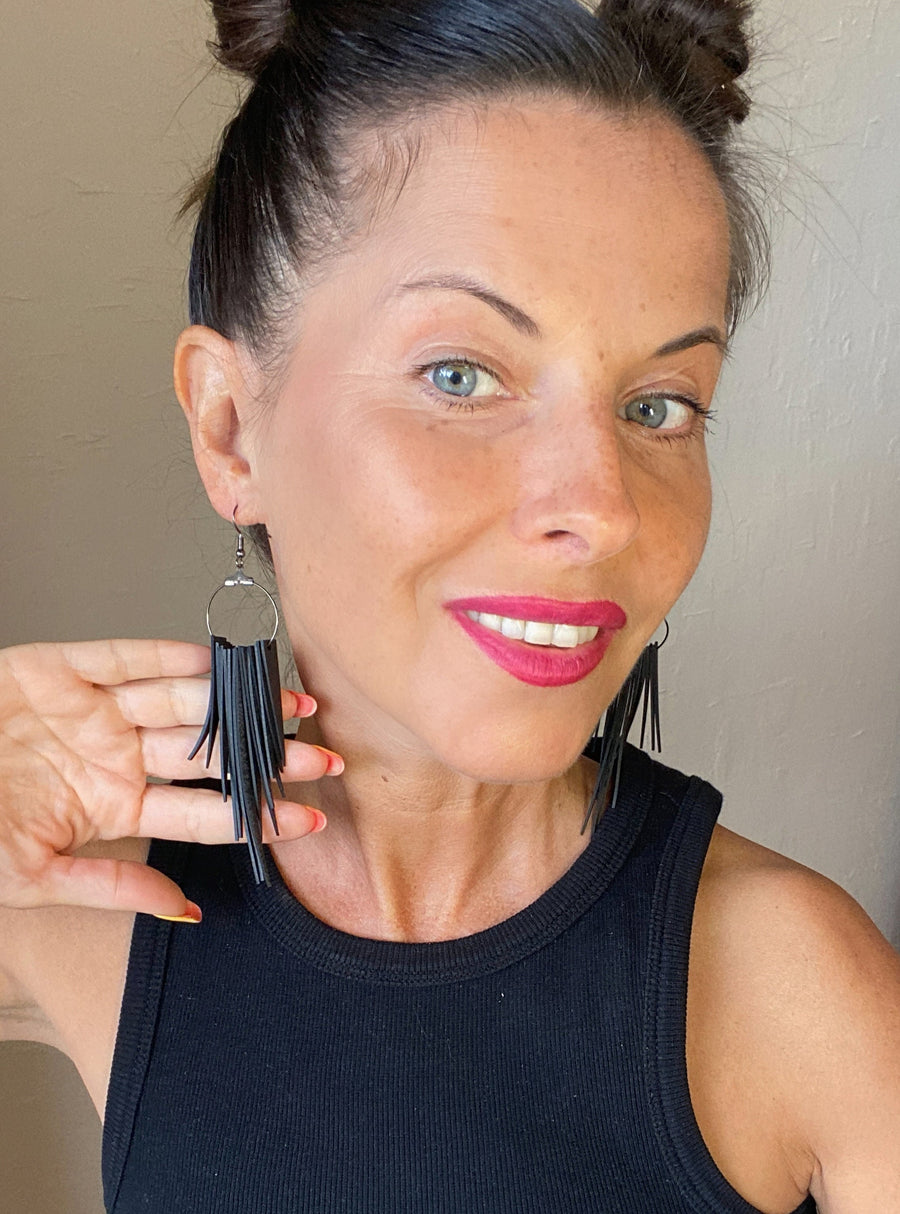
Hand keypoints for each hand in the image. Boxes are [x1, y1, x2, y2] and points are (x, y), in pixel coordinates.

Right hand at [0, 639, 335, 917]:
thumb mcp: (32, 876)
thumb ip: (111, 885)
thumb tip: (185, 909)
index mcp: (112, 805)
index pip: (201, 812)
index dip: (254, 814)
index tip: (307, 818)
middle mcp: (113, 754)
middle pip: (206, 753)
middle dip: (264, 756)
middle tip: (323, 758)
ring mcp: (91, 711)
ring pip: (178, 703)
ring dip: (234, 703)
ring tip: (290, 706)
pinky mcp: (59, 669)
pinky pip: (122, 658)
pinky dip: (167, 658)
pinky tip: (216, 664)